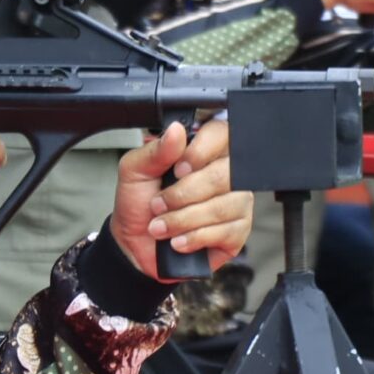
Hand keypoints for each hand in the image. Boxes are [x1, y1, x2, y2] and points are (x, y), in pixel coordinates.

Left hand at [111, 119, 251, 278]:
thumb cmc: (139, 203)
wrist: (136, 243)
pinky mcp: (238, 232)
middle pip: (224, 175)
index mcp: (204, 150)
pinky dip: (194, 238)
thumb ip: (156, 151)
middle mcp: (227, 173)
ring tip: (161, 227)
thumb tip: (176, 130)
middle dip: (183, 195)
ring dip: (183, 220)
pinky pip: (225, 232)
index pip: (221, 134)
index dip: (200, 152)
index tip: (176, 170)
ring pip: (222, 207)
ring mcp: (237, 202)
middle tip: (158, 204)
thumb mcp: (135, 171)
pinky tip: (179, 241)